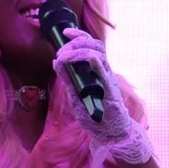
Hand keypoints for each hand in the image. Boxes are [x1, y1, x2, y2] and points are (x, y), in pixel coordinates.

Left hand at [50, 30, 153, 164]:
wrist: (112, 134)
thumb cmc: (96, 117)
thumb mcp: (76, 96)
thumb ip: (68, 79)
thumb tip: (56, 62)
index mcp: (96, 71)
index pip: (90, 45)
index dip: (78, 35)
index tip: (65, 33)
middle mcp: (103, 72)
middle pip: (95, 45)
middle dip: (77, 41)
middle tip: (62, 49)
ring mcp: (107, 79)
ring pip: (98, 53)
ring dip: (80, 50)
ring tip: (66, 55)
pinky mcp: (110, 89)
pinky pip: (103, 71)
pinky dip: (93, 61)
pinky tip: (85, 59)